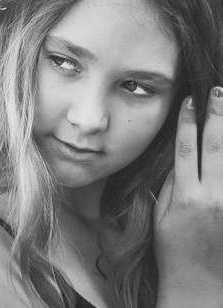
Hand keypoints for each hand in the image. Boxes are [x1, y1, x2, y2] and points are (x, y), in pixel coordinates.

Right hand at [154, 88, 222, 292]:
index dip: (187, 123)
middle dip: (218, 116)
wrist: (200, 285)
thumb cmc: (173, 249)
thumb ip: (172, 184)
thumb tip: (179, 156)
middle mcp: (214, 197)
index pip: (187, 149)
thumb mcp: (161, 215)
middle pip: (217, 147)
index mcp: (188, 196)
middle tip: (219, 92)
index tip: (189, 102)